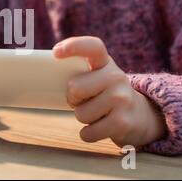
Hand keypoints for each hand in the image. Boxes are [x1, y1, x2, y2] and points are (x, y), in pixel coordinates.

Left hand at [53, 36, 167, 147]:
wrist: (139, 115)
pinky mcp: (123, 122)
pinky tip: (99, 127)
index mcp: (105, 63)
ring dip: (82, 117)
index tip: (56, 52)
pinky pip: (88, 133)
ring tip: (96, 112)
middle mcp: (116, 77)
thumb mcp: (97, 76)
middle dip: (72, 98)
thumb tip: (42, 76)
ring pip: (80, 114)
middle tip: (83, 100)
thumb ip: (78, 72)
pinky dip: (88, 134)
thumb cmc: (104, 93)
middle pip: (75, 88)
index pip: (93, 47)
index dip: (74, 46)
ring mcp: (122, 99)